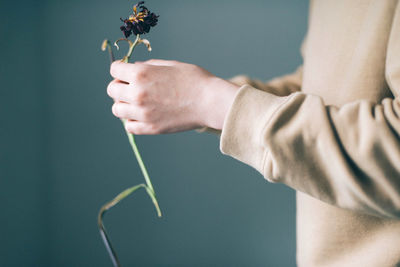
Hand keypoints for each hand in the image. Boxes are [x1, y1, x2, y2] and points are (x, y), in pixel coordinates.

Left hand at [107, 59, 238, 133]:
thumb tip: (134, 69)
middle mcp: (137, 93)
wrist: (210, 102)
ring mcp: (143, 113)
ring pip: (117, 110)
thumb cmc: (194, 80)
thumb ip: (148, 66)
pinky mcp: (151, 128)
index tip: (128, 72)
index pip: (114, 70)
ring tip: (137, 103)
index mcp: (141, 74)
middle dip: (120, 86)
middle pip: (112, 90)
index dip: (121, 69)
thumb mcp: (170, 65)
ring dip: (124, 104)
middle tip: (131, 87)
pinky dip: (132, 121)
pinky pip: (129, 127)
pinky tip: (142, 115)